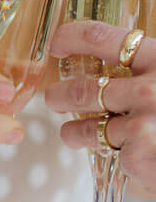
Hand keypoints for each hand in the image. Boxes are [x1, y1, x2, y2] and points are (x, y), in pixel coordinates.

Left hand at [45, 21, 155, 187]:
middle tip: (55, 98)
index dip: (70, 38)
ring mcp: (143, 126)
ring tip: (73, 133)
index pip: (99, 38)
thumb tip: (114, 60)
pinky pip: (114, 158)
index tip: (57, 45)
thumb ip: (152, 67)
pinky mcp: (139, 159)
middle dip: (63, 95)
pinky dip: (119, 162)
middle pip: (85, 88)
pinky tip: (133, 163)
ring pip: (89, 128)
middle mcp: (149, 90)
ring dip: (76, 132)